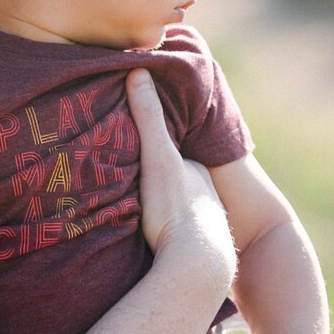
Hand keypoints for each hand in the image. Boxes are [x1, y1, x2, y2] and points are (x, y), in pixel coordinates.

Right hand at [125, 71, 232, 292]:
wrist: (197, 263)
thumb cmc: (176, 207)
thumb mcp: (158, 157)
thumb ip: (148, 117)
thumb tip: (138, 69)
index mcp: (197, 172)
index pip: (173, 154)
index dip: (155, 150)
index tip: (131, 147)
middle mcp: (205, 197)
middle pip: (178, 184)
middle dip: (158, 183)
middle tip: (128, 182)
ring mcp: (205, 227)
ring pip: (180, 213)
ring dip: (162, 213)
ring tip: (135, 215)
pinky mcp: (196, 257)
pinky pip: (179, 241)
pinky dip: (166, 238)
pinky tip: (152, 246)